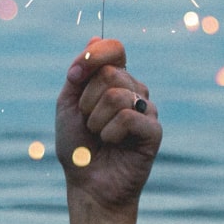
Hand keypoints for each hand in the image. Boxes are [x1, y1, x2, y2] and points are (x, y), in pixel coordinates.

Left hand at [55, 38, 160, 210]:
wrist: (87, 185)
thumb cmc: (77, 147)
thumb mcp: (68, 104)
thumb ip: (80, 73)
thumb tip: (95, 38)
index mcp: (116, 80)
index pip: (114, 47)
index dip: (93, 56)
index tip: (74, 77)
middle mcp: (135, 90)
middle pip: (109, 73)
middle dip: (86, 101)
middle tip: (87, 121)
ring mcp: (147, 110)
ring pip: (117, 95)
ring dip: (96, 120)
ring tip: (99, 135)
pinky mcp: (154, 131)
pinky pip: (128, 117)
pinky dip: (110, 132)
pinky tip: (113, 143)